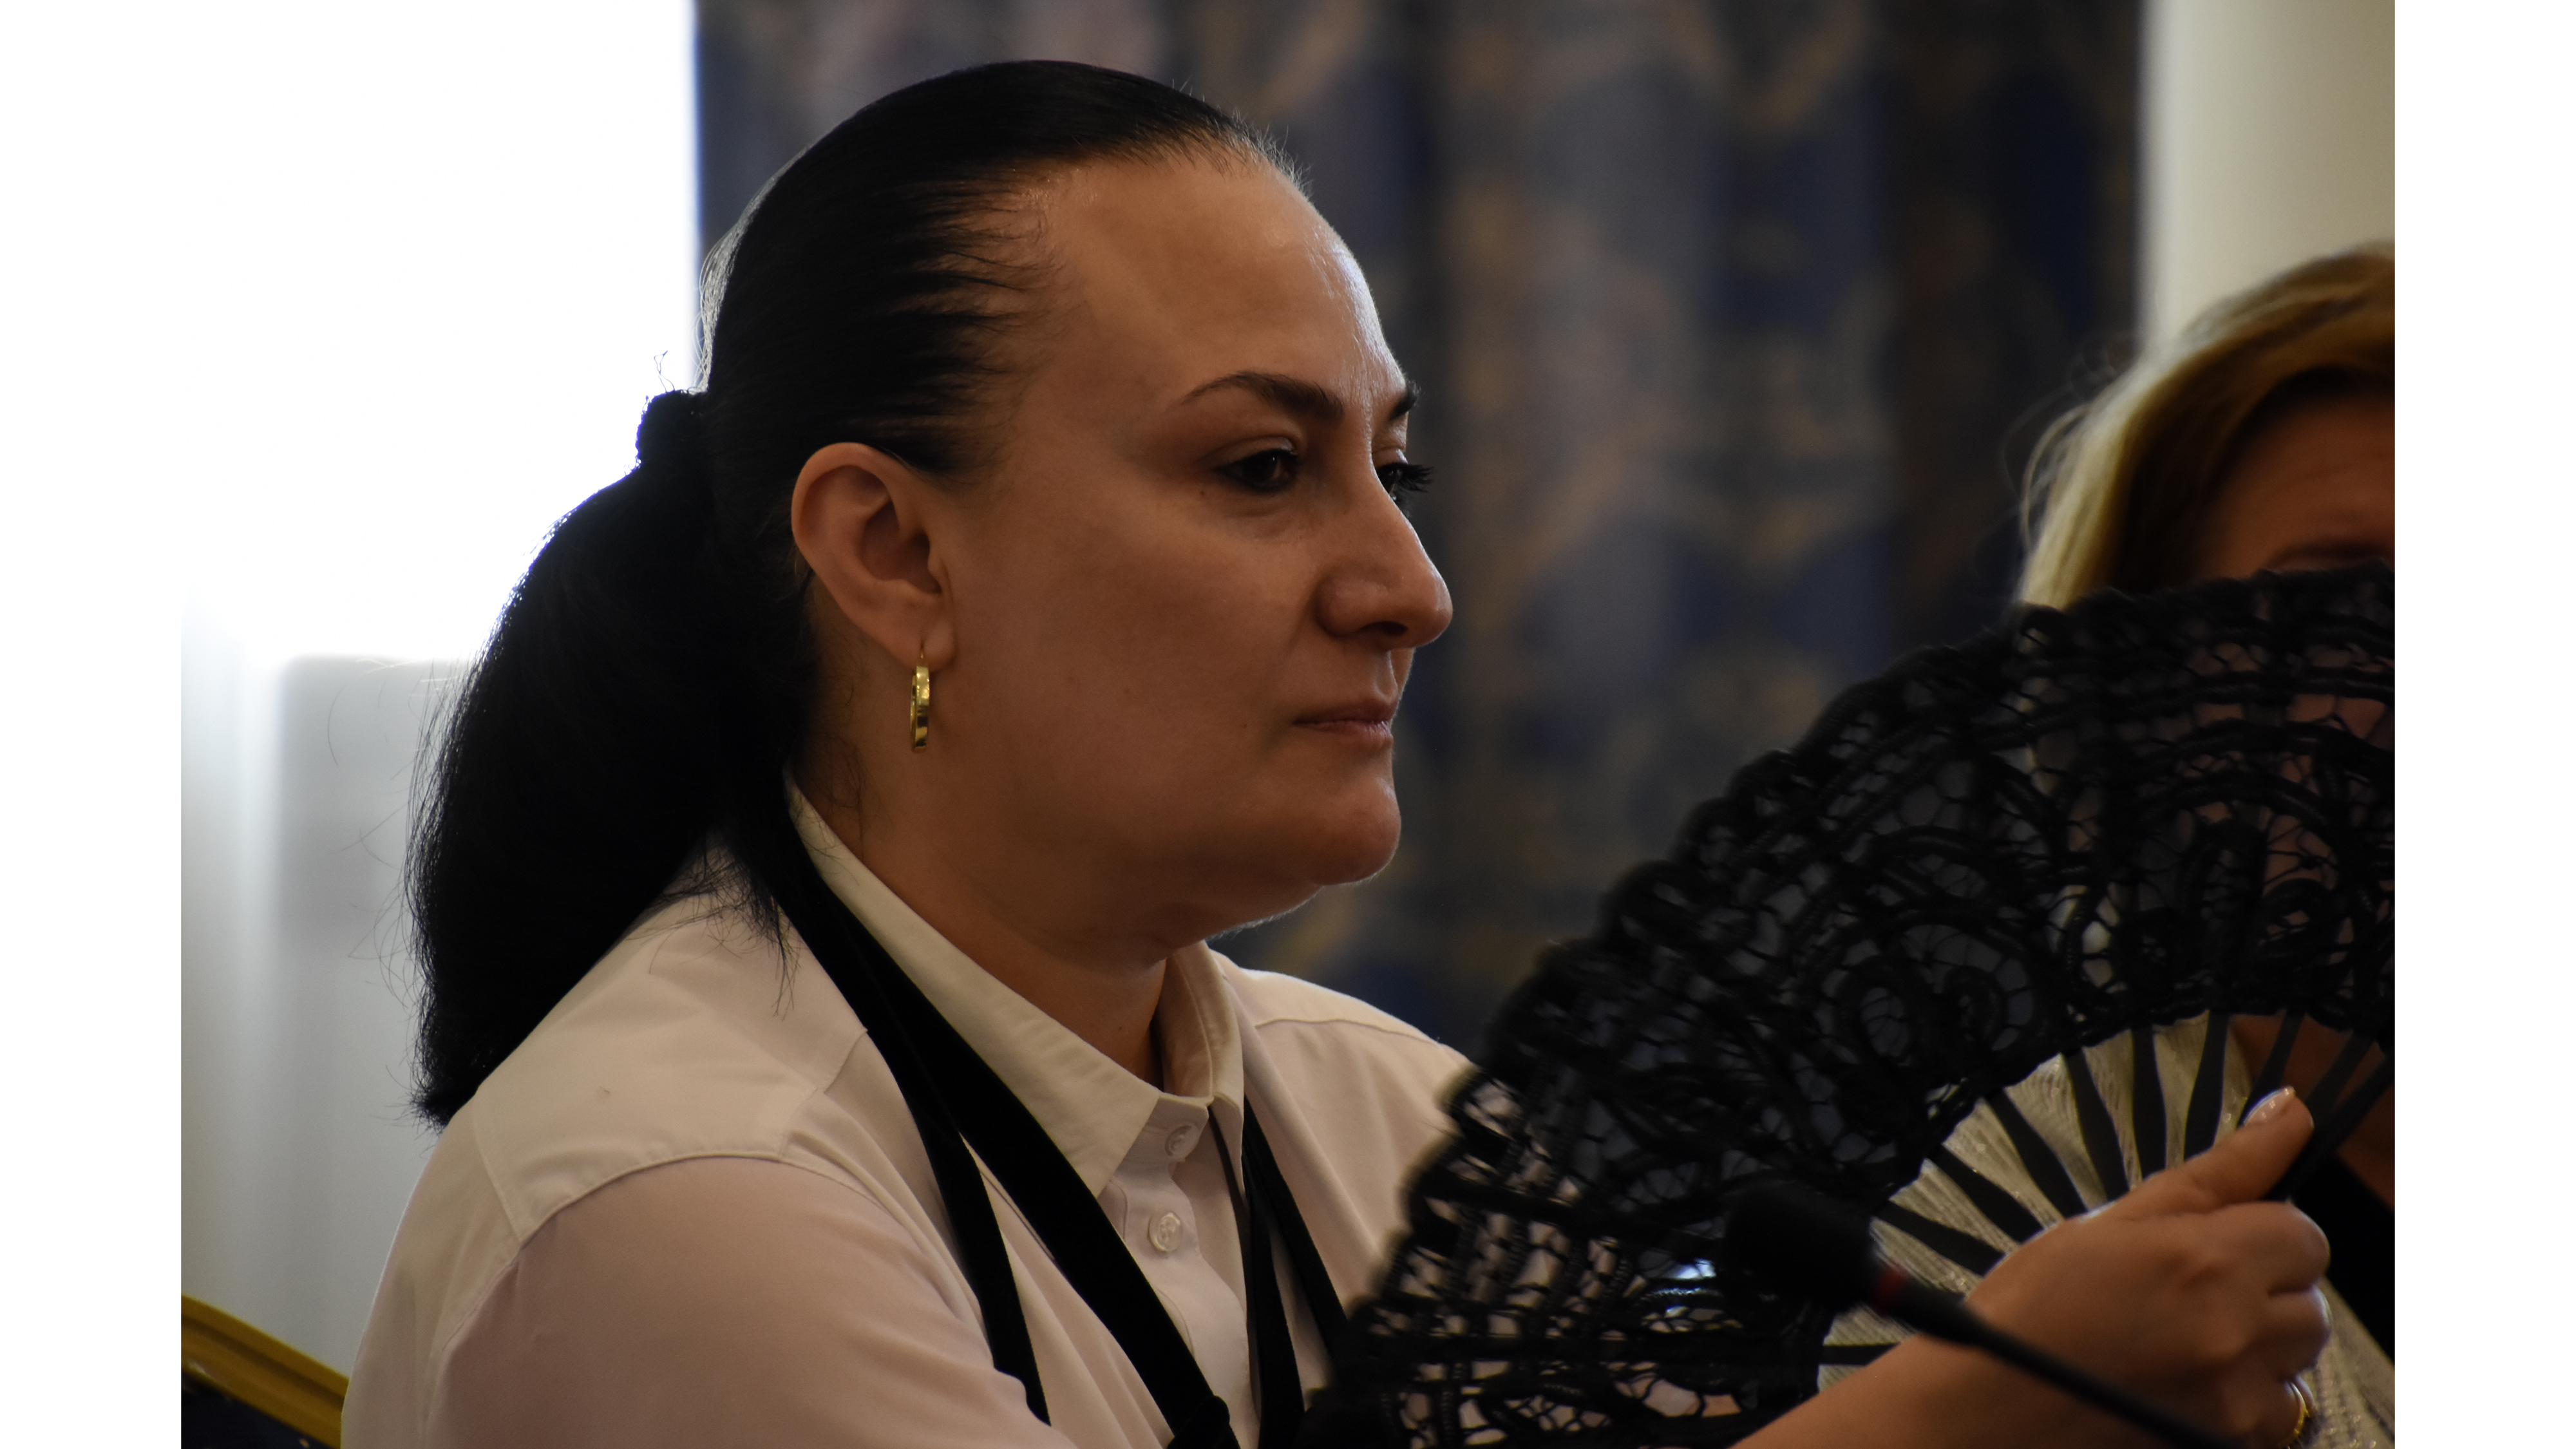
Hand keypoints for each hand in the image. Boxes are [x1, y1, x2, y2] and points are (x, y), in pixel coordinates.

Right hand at [1965, 1087, 2331, 1446]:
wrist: (1987, 1408)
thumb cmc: (2032, 1311)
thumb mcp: (2113, 1221)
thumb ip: (2218, 1172)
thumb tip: (2289, 1113)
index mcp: (2205, 1260)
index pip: (2303, 1234)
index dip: (2260, 1234)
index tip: (2216, 1244)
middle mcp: (2233, 1332)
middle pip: (2309, 1303)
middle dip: (2262, 1293)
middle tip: (2187, 1295)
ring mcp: (2236, 1398)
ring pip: (2296, 1362)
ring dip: (2256, 1348)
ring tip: (2180, 1342)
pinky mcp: (2230, 1443)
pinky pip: (2277, 1415)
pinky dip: (2243, 1398)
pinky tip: (2182, 1383)